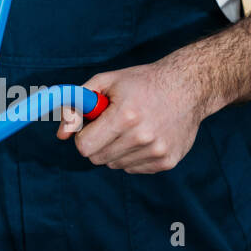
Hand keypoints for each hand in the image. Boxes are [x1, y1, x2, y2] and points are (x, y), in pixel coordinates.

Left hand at [56, 60, 205, 173]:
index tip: (92, 125)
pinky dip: (133, 155)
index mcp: (125, 116)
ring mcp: (157, 151)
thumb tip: (61, 136)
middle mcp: (142, 137)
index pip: (84, 147)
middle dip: (98, 143)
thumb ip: (77, 106)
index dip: (83, 135)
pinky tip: (146, 137)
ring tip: (132, 128)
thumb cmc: (142, 82)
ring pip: (114, 164)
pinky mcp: (167, 161)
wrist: (188, 86)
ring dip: (116, 150)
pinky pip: (133, 168)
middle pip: (97, 158)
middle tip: (112, 124)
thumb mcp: (106, 83)